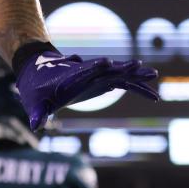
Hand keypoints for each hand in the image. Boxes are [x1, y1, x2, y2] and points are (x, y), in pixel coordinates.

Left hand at [15, 49, 157, 130]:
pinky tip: (153, 96)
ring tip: (154, 74)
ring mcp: (96, 77)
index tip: (106, 62)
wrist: (38, 75)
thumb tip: (36, 125)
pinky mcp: (101, 82)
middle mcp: (87, 74)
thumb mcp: (34, 102)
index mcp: (71, 77)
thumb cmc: (35, 90)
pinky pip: (123, 84)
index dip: (94, 67)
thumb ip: (37, 113)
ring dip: (136, 76)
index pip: (84, 70)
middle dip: (122, 68)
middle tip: (138, 64)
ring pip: (120, 75)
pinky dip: (137, 89)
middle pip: (107, 69)